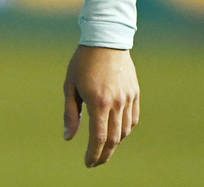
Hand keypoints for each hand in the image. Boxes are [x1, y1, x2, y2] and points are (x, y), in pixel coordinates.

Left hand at [62, 45, 139, 166]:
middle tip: (95, 162)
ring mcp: (128, 99)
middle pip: (113, 139)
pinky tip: (116, 132)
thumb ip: (70, 113)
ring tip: (103, 147)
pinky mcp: (135, 93)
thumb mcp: (70, 85)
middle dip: (104, 154)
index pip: (99, 138)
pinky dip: (125, 130)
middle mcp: (116, 103)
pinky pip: (132, 119)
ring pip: (124, 131)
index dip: (93, 154)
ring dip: (114, 143)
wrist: (106, 39)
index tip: (87, 163)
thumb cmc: (83, 61)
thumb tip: (68, 138)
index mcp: (98, 102)